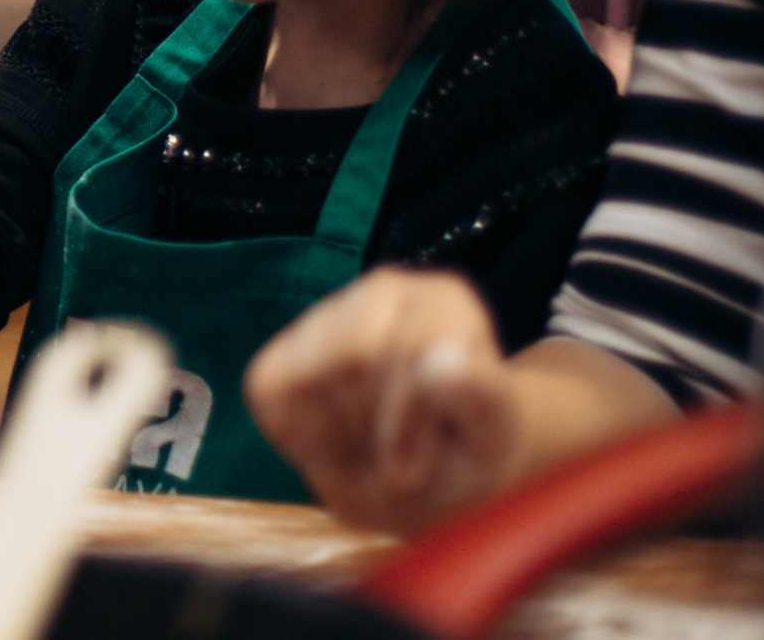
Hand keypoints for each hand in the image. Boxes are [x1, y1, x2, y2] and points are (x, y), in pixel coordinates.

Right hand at [244, 267, 520, 533]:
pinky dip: (295, 433)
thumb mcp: (495, 440)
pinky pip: (268, 387)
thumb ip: (480, 400)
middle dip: (368, 429)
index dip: (402, 422)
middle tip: (391, 471)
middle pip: (350, 355)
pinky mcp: (286, 347)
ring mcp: (329, 313)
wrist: (436, 461)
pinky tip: (334, 444)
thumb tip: (442, 364)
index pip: (407, 346)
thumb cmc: (469, 449)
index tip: (411, 473)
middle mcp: (385, 291)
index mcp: (446, 302)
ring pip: (304, 373)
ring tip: (369, 457)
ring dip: (333, 437)